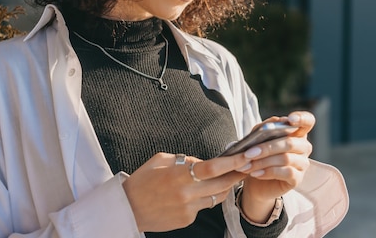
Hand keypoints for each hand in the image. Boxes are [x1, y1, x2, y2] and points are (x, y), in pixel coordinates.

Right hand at [122, 152, 249, 231]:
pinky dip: (205, 198)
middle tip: (248, 166)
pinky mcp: (187, 219)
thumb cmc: (142, 180)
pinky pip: (203, 206)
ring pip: (216, 197)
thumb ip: (185, 159)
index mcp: (179, 175)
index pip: (213, 168)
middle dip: (237, 174)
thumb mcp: (161, 160)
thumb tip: (204, 162)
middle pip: (222, 184)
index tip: (246, 156)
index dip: (233, 162)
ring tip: (229, 177)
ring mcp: (188, 209)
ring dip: (224, 186)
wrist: (128, 208)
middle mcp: (186, 193)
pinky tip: (198, 192)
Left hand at [238, 111, 314, 222]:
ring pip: (286, 158)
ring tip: (247, 165)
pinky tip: (255, 173)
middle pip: (290, 143)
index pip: (307, 121)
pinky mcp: (298, 179)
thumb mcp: (256, 140)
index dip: (301, 118)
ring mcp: (303, 163)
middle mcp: (304, 146)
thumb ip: (262, 130)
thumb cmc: (258, 157)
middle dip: (267, 147)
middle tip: (248, 153)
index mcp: (296, 132)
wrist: (255, 183)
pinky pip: (286, 173)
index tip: (289, 119)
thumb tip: (269, 124)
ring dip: (263, 162)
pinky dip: (268, 172)